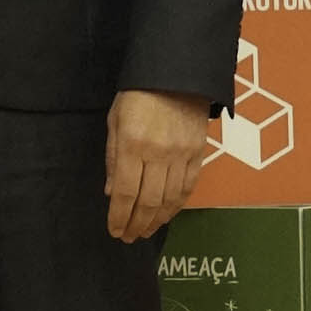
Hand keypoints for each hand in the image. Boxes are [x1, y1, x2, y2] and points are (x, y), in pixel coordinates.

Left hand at [104, 88, 211, 241]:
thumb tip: (112, 193)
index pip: (126, 192)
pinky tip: (167, 214)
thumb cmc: (138, 95)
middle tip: (129, 237)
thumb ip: (114, 158)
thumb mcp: (115, 121)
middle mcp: (159, 153)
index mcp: (134, 144)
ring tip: (146, 231)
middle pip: (148, 201)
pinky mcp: (198, 153)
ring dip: (157, 220)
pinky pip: (188, 187)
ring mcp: (182, 154)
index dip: (120, 216)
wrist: (176, 73)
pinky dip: (177, 205)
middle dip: (137, 224)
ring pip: (170, 199)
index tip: (115, 231)